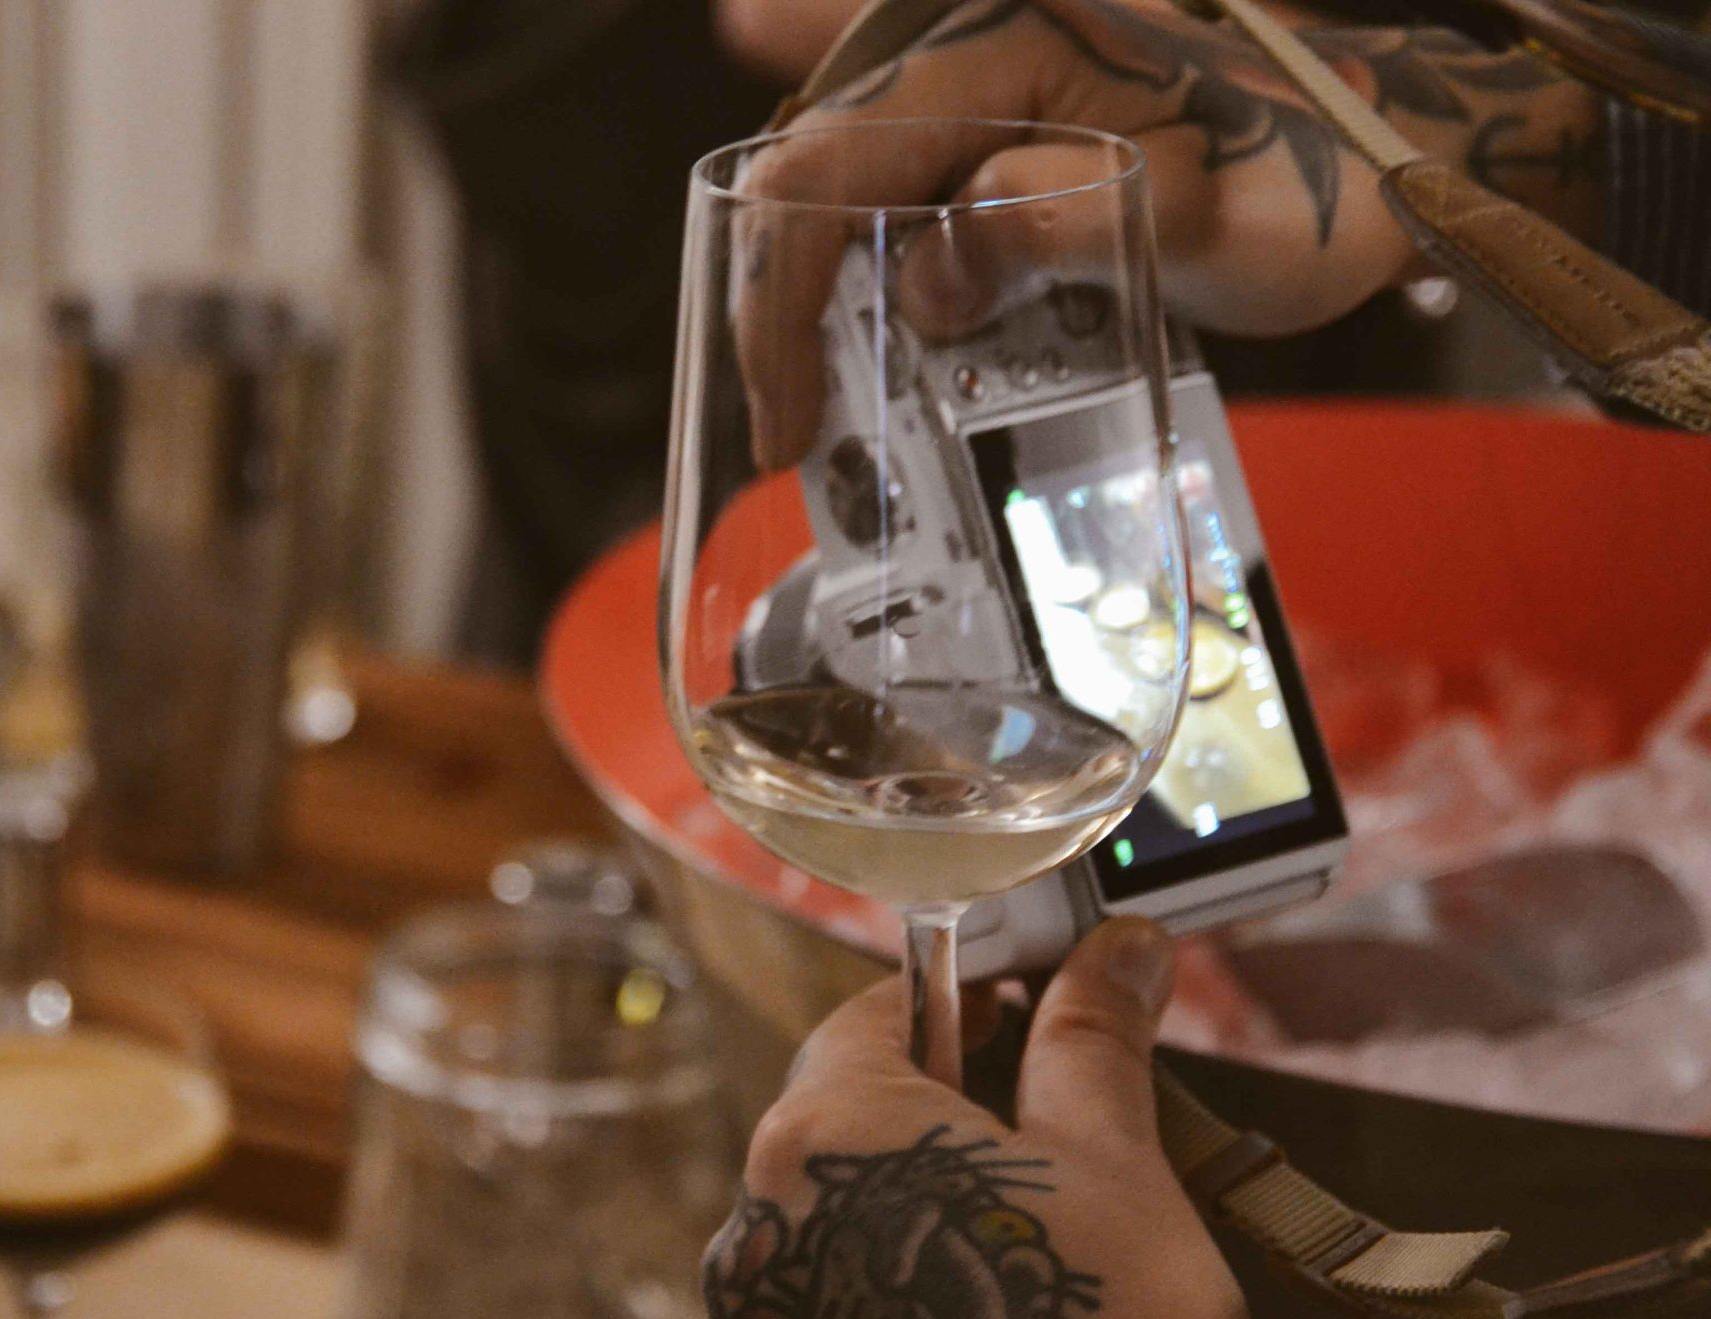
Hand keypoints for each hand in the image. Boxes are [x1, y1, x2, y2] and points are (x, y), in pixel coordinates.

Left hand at [701, 918, 1260, 1318]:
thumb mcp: (1109, 1152)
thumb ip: (1090, 1038)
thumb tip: (1116, 949)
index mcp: (816, 1133)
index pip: (866, 1025)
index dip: (948, 1008)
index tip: (1008, 1012)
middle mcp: (756, 1229)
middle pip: (842, 1139)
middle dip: (931, 1129)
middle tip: (1038, 1146)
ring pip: (832, 1246)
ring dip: (906, 1235)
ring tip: (1018, 1266)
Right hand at [727, 0, 1601, 465]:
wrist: (1394, 152)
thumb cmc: (1313, 174)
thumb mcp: (1193, 217)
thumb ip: (1048, 227)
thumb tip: (925, 274)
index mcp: (1003, 39)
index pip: (830, 165)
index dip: (783, 298)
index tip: (787, 413)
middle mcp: (973, 41)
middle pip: (808, 173)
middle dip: (777, 306)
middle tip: (785, 426)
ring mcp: (984, 82)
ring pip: (837, 179)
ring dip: (806, 288)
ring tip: (802, 393)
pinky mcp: (1003, 128)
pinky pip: (889, 166)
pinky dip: (844, 222)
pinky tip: (781, 155)